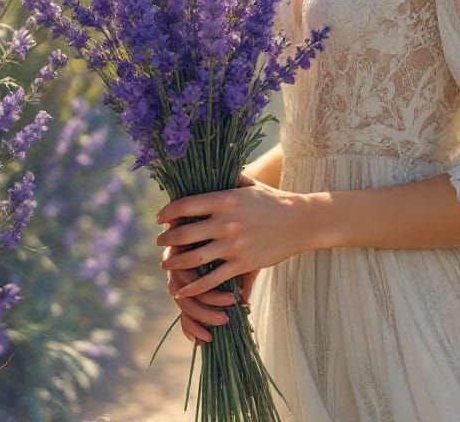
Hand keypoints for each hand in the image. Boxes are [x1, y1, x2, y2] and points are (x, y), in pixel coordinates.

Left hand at [159, 175, 259, 345]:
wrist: (300, 221)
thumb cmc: (273, 200)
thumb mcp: (251, 185)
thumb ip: (229, 179)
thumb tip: (211, 170)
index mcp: (225, 199)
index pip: (186, 205)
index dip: (167, 212)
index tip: (159, 218)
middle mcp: (226, 222)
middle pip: (184, 234)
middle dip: (166, 239)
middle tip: (160, 241)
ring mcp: (234, 245)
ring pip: (193, 259)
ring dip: (175, 263)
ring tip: (167, 262)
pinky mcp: (242, 264)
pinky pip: (212, 280)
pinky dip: (194, 287)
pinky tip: (183, 289)